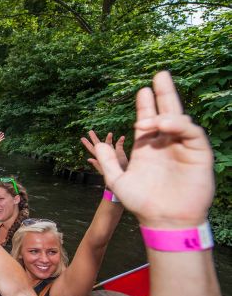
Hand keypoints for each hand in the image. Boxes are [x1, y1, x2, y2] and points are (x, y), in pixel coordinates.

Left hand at [80, 131, 126, 175]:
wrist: (124, 173)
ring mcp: (112, 152)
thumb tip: (89, 159)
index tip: (82, 138)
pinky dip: (121, 140)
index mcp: (100, 156)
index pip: (92, 149)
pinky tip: (122, 137)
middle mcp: (105, 153)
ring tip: (110, 133)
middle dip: (94, 138)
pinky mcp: (119, 152)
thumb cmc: (113, 173)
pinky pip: (119, 144)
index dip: (87, 144)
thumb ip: (97, 164)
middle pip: (98, 143)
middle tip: (90, 131)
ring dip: (109, 138)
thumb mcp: (104, 169)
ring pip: (109, 143)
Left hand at [92, 71, 213, 227]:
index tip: (142, 90)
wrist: (163, 220)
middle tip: (160, 74)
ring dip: (166, 113)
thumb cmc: (142, 204)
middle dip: (163, 94)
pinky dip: (181, 125)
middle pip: (166, 113)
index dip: (145, 105)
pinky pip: (192, 133)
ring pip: (179, 121)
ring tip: (152, 118)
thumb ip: (108, 162)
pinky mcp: (198, 154)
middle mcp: (165, 145)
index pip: (146, 120)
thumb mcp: (117, 181)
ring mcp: (182, 148)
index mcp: (147, 148)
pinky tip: (166, 124)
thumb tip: (97, 144)